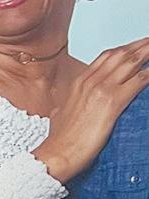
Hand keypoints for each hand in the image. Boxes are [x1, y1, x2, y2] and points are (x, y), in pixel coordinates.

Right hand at [34, 37, 148, 183]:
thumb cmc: (60, 138)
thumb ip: (68, 104)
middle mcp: (90, 81)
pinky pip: (139, 81)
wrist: (58, 152)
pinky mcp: (113, 102)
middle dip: (140, 46)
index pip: (106, 57)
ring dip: (148, 54)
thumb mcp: (60, 113)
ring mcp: (102, 90)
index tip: (136, 46)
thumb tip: (64, 106)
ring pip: (131, 63)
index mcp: (79, 82)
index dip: (125, 49)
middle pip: (121, 54)